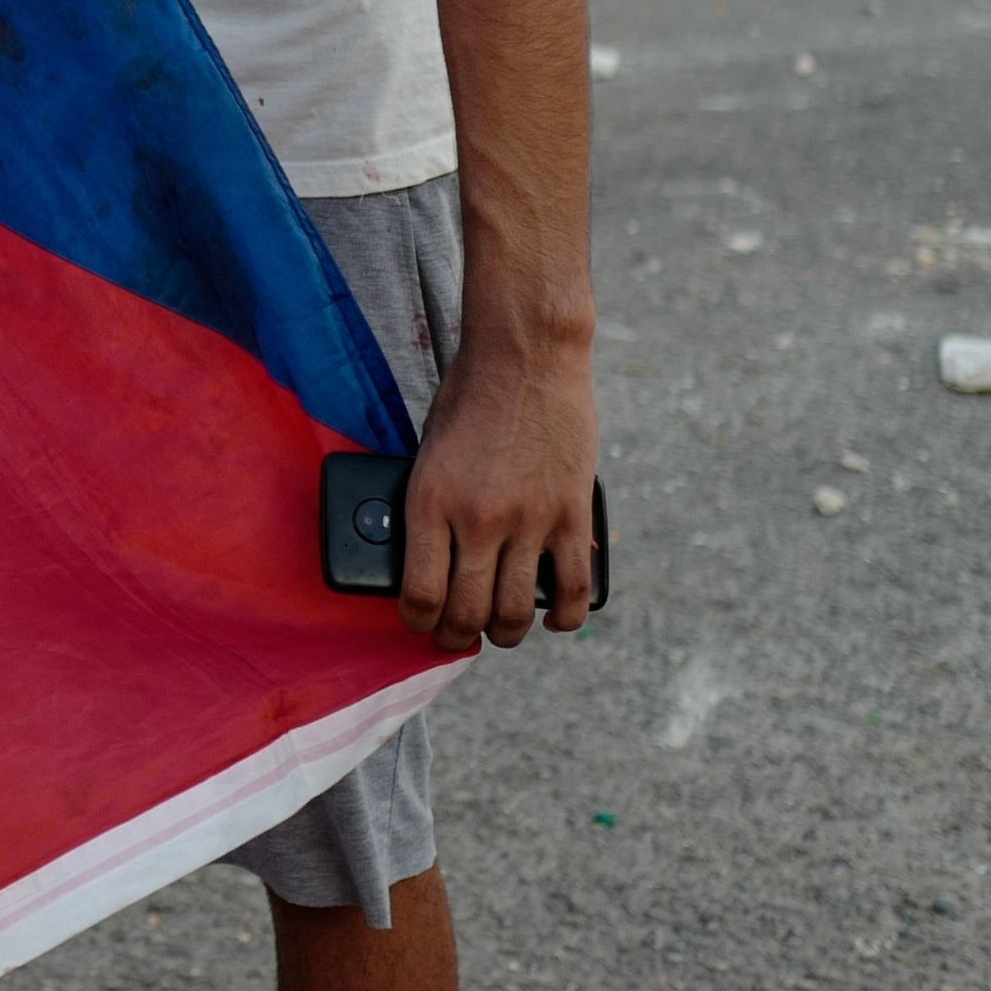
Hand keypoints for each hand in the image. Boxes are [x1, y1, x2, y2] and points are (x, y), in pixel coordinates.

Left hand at [396, 326, 600, 650]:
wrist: (526, 354)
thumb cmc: (470, 395)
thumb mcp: (429, 451)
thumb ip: (431, 505)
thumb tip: (432, 555)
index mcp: (430, 502)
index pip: (419, 594)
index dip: (419, 623)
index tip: (421, 623)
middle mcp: (477, 519)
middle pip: (467, 613)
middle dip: (457, 636)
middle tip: (458, 635)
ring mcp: (528, 519)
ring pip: (517, 611)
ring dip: (506, 633)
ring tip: (502, 631)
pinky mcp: (571, 513)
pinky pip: (571, 587)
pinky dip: (563, 615)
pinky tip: (555, 618)